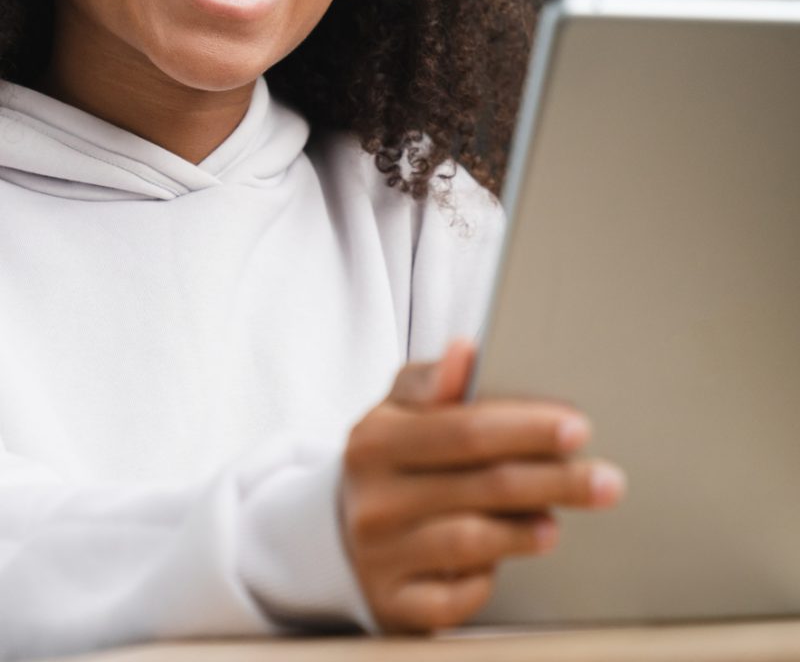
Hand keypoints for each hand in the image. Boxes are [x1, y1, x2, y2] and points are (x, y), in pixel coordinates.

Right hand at [340, 338, 625, 632]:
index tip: (577, 428)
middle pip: (482, 486)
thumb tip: (465, 352)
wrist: (336, 531)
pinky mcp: (393, 604)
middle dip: (552, 480)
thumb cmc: (390, 459)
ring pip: (473, 542)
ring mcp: (380, 556)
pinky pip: (456, 598)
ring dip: (526, 530)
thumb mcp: (397, 408)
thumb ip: (432, 380)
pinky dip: (488, 578)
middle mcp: (373, 499)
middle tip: (606, 480)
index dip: (526, 429)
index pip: (464, 430)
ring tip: (557, 521)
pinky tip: (507, 558)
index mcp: (375, 439)